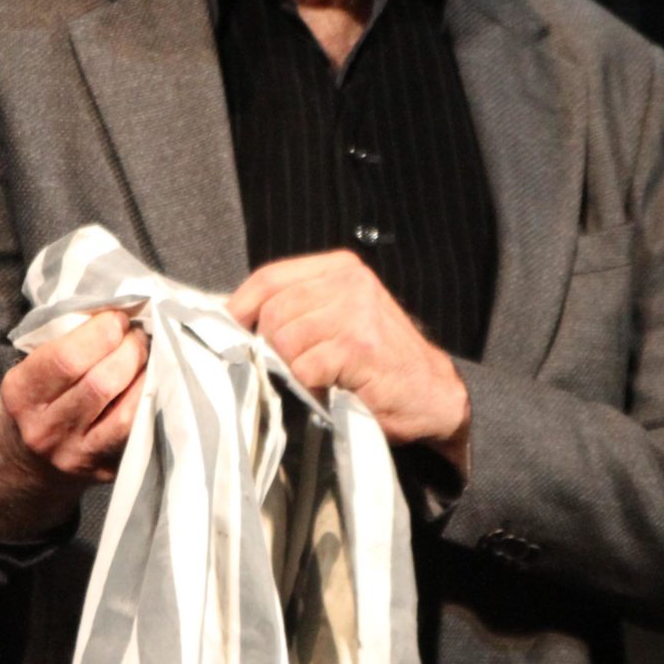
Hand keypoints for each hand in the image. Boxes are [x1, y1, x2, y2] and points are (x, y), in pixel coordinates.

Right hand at [0, 309, 147, 535]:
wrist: (24, 458)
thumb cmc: (38, 397)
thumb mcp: (32, 367)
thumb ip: (66, 341)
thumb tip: (118, 311)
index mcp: (22, 393)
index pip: (66, 358)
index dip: (102, 332)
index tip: (119, 316)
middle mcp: (46, 429)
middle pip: (101, 384)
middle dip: (130, 350)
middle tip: (139, 334)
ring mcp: (76, 455)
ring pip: (126, 413)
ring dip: (146, 376)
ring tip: (150, 355)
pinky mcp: (104, 471)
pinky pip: (138, 433)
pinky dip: (152, 402)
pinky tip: (155, 383)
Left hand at [228, 251, 469, 467]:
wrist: (431, 394)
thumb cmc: (378, 363)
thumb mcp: (339, 319)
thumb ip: (298, 310)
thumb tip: (236, 322)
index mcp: (340, 268)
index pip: (269, 279)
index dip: (241, 309)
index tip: (233, 334)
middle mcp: (349, 282)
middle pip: (272, 313)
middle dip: (271, 350)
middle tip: (292, 371)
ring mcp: (356, 312)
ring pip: (284, 342)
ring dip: (293, 372)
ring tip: (317, 381)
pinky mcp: (360, 346)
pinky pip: (304, 369)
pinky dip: (310, 388)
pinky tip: (331, 390)